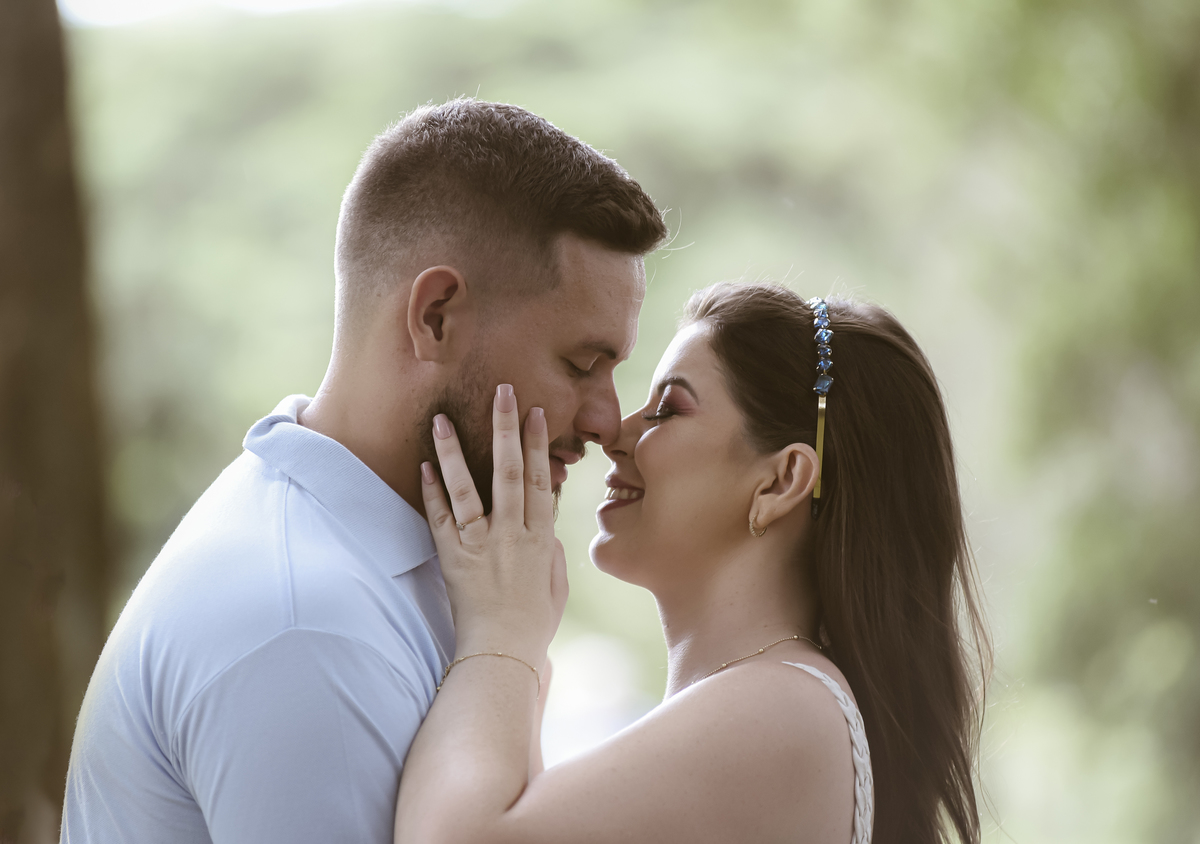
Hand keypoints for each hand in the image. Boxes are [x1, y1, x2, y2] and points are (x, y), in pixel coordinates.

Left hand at [421, 384, 567, 668]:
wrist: (502, 654)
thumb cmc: (533, 624)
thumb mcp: (555, 585)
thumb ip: (552, 553)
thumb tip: (549, 531)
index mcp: (540, 537)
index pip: (539, 480)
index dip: (538, 445)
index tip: (536, 412)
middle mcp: (511, 534)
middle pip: (509, 472)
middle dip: (506, 429)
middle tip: (502, 393)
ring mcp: (480, 544)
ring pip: (467, 488)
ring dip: (455, 452)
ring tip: (444, 420)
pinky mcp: (453, 558)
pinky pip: (440, 519)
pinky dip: (431, 492)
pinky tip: (424, 465)